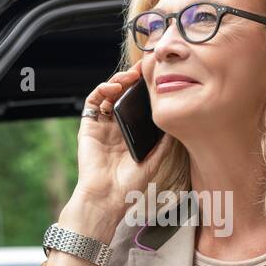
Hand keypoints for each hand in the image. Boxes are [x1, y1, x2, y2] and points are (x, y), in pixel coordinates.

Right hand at [76, 58, 175, 211]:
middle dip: (132, 80)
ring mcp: (102, 125)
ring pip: (108, 94)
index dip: (145, 90)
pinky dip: (101, 90)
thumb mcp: (155, 159)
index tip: (156, 77)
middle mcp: (116, 127)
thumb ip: (165, 141)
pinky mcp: (88, 126)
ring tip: (129, 78)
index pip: (138, 105)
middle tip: (143, 69)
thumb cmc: (130, 184)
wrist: (108, 196)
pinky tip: (113, 88)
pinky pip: (92, 102)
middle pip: (123, 95)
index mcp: (132, 133)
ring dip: (117, 81)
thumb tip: (176, 121)